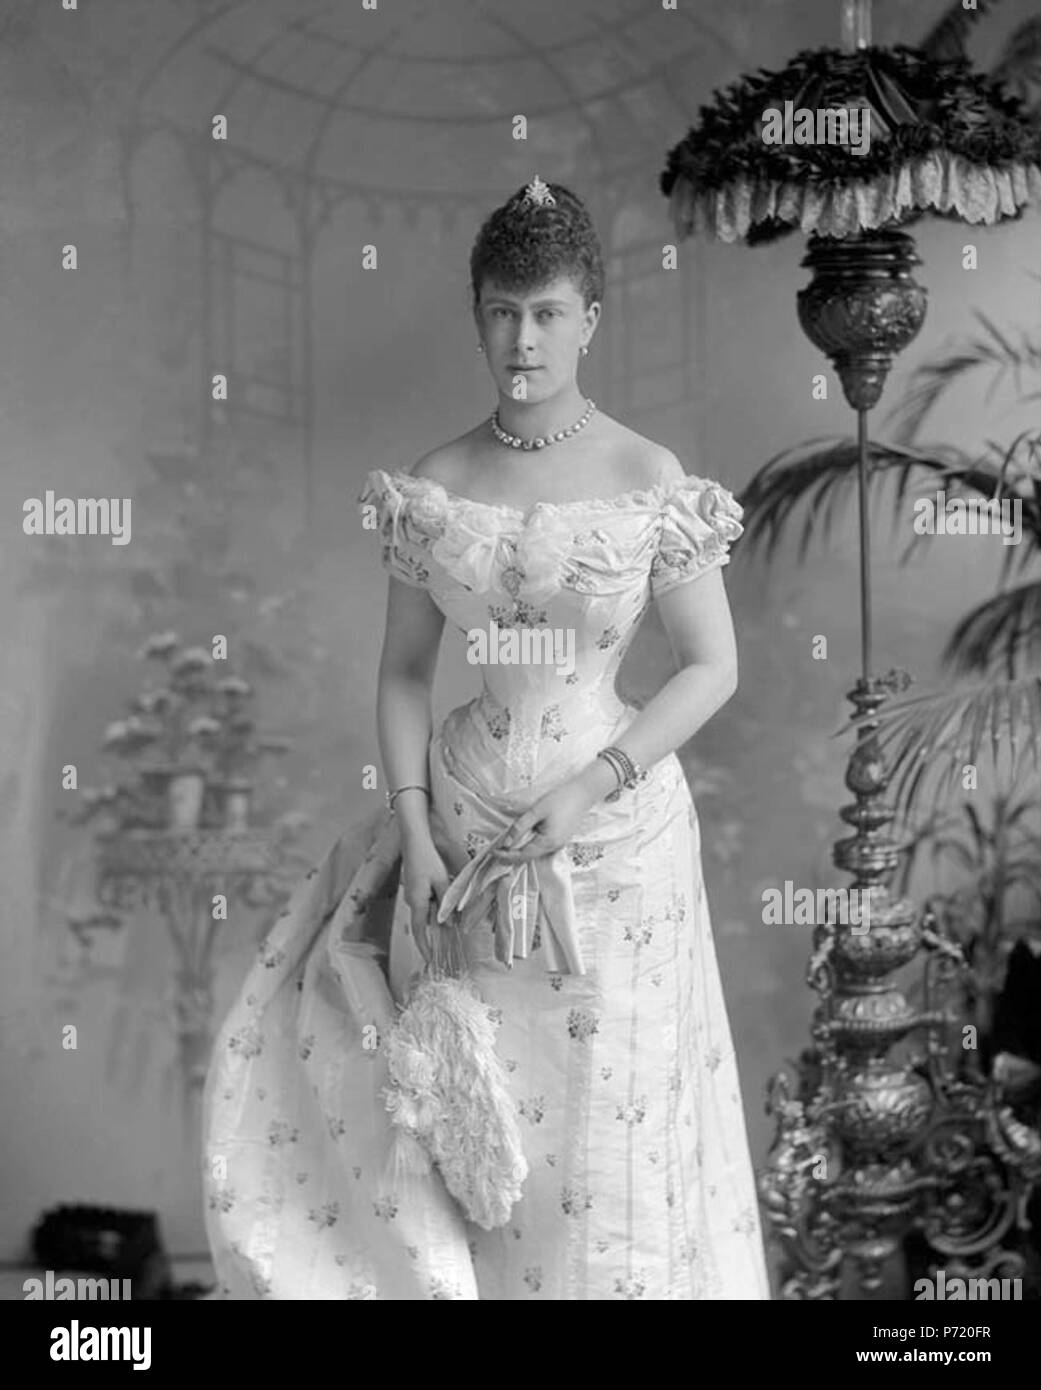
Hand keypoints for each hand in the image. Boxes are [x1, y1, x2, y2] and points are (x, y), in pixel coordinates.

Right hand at [399, 832, 452, 964]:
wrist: (415, 842)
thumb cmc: (428, 860)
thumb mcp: (441, 882)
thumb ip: (445, 904)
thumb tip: (449, 924)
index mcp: (417, 902)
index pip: (419, 932)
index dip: (424, 947)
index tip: (429, 959)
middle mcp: (411, 901)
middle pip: (425, 920)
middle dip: (437, 925)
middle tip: (454, 925)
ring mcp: (411, 894)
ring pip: (426, 910)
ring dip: (437, 911)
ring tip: (450, 902)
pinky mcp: (414, 887)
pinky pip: (425, 901)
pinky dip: (434, 902)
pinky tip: (443, 891)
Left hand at [495, 779, 594, 861]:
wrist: (583, 794)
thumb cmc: (560, 799)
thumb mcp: (536, 811)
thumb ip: (520, 827)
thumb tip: (506, 843)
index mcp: (547, 842)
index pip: (522, 856)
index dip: (506, 856)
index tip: (493, 851)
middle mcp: (553, 847)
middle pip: (528, 857)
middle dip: (511, 856)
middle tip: (496, 850)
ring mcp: (558, 844)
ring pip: (534, 853)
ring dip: (519, 851)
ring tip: (506, 845)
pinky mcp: (560, 839)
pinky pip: (541, 847)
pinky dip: (529, 846)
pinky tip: (522, 839)